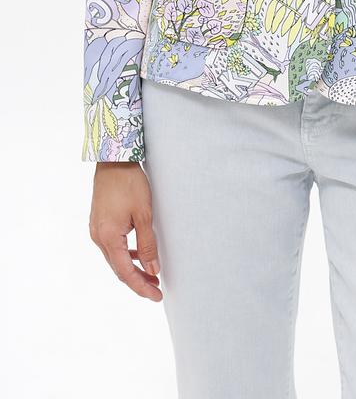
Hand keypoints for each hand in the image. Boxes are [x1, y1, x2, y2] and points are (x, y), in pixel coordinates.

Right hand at [89, 162, 162, 301]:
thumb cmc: (129, 183)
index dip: (141, 286)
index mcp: (108, 237)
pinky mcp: (99, 223)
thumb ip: (148, 244)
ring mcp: (96, 230)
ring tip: (151, 275)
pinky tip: (138, 255)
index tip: (156, 296)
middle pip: (119, 268)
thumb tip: (153, 269)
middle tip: (156, 290)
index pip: (125, 272)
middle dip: (138, 281)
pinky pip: (113, 247)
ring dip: (132, 268)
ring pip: (115, 258)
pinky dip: (126, 254)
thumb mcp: (144, 214)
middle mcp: (98, 237)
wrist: (113, 161)